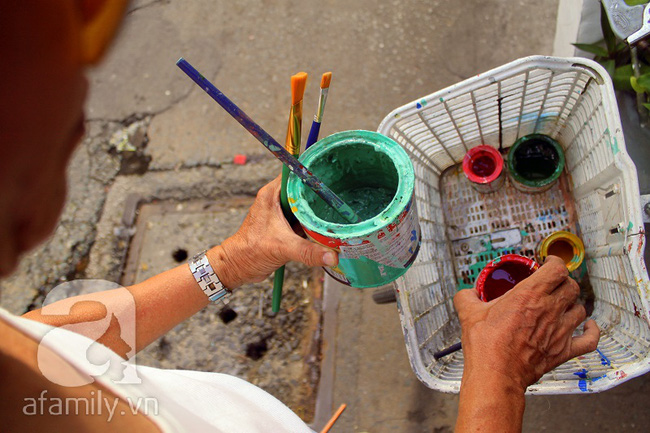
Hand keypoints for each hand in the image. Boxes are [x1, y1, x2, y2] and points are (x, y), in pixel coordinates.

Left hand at [207, 176, 337, 288]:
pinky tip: (328, 225)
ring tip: (339, 208)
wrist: (238, 267)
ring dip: (318, 208)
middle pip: (304, 188)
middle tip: (342, 194)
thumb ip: (308, 251)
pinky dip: (314, 222)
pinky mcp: (285, 225)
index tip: (333, 174)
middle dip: (321, 192)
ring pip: (305, 204)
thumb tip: (332, 256)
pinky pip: (304, 218)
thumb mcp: (282, 248)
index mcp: (272, 194)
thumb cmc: (250, 251)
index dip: (314, 172)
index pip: (296, 172)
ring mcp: (281, 212)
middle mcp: (277, 199)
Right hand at [454, 255, 599, 390]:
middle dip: (563, 282)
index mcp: (529, 295)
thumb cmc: (485, 345)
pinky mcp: (564, 351)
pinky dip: (592, 331)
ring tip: (563, 305)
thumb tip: (467, 293)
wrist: (496, 374)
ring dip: (573, 304)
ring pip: (580, 309)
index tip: (549, 264)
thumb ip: (467, 296)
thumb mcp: (468, 313)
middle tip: (553, 284)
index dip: (555, 263)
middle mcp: (549, 310)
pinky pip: (590, 339)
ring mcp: (560, 331)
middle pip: (571, 286)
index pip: (556, 269)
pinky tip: (588, 326)